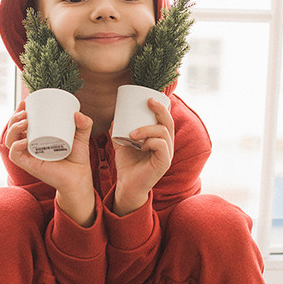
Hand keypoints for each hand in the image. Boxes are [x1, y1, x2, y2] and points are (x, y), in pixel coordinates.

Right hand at [9, 108, 95, 225]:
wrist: (79, 177)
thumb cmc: (77, 158)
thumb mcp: (82, 136)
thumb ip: (84, 124)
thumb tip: (77, 114)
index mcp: (37, 138)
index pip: (22, 123)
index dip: (18, 112)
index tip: (25, 102)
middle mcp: (30, 146)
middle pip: (14, 130)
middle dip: (14, 118)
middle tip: (25, 112)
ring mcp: (29, 156)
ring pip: (10, 141)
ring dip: (13, 129)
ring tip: (25, 122)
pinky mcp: (29, 165)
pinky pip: (15, 156)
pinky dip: (16, 147)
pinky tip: (24, 140)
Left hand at [113, 97, 174, 215]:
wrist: (127, 185)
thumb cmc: (128, 164)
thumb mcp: (122, 143)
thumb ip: (120, 130)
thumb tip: (114, 116)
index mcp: (160, 138)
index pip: (166, 119)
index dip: (162, 106)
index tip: (148, 98)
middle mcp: (167, 144)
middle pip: (168, 122)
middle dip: (160, 109)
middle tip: (148, 102)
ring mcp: (167, 154)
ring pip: (164, 132)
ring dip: (147, 128)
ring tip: (132, 133)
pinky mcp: (164, 163)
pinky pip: (162, 146)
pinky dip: (151, 141)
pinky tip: (141, 146)